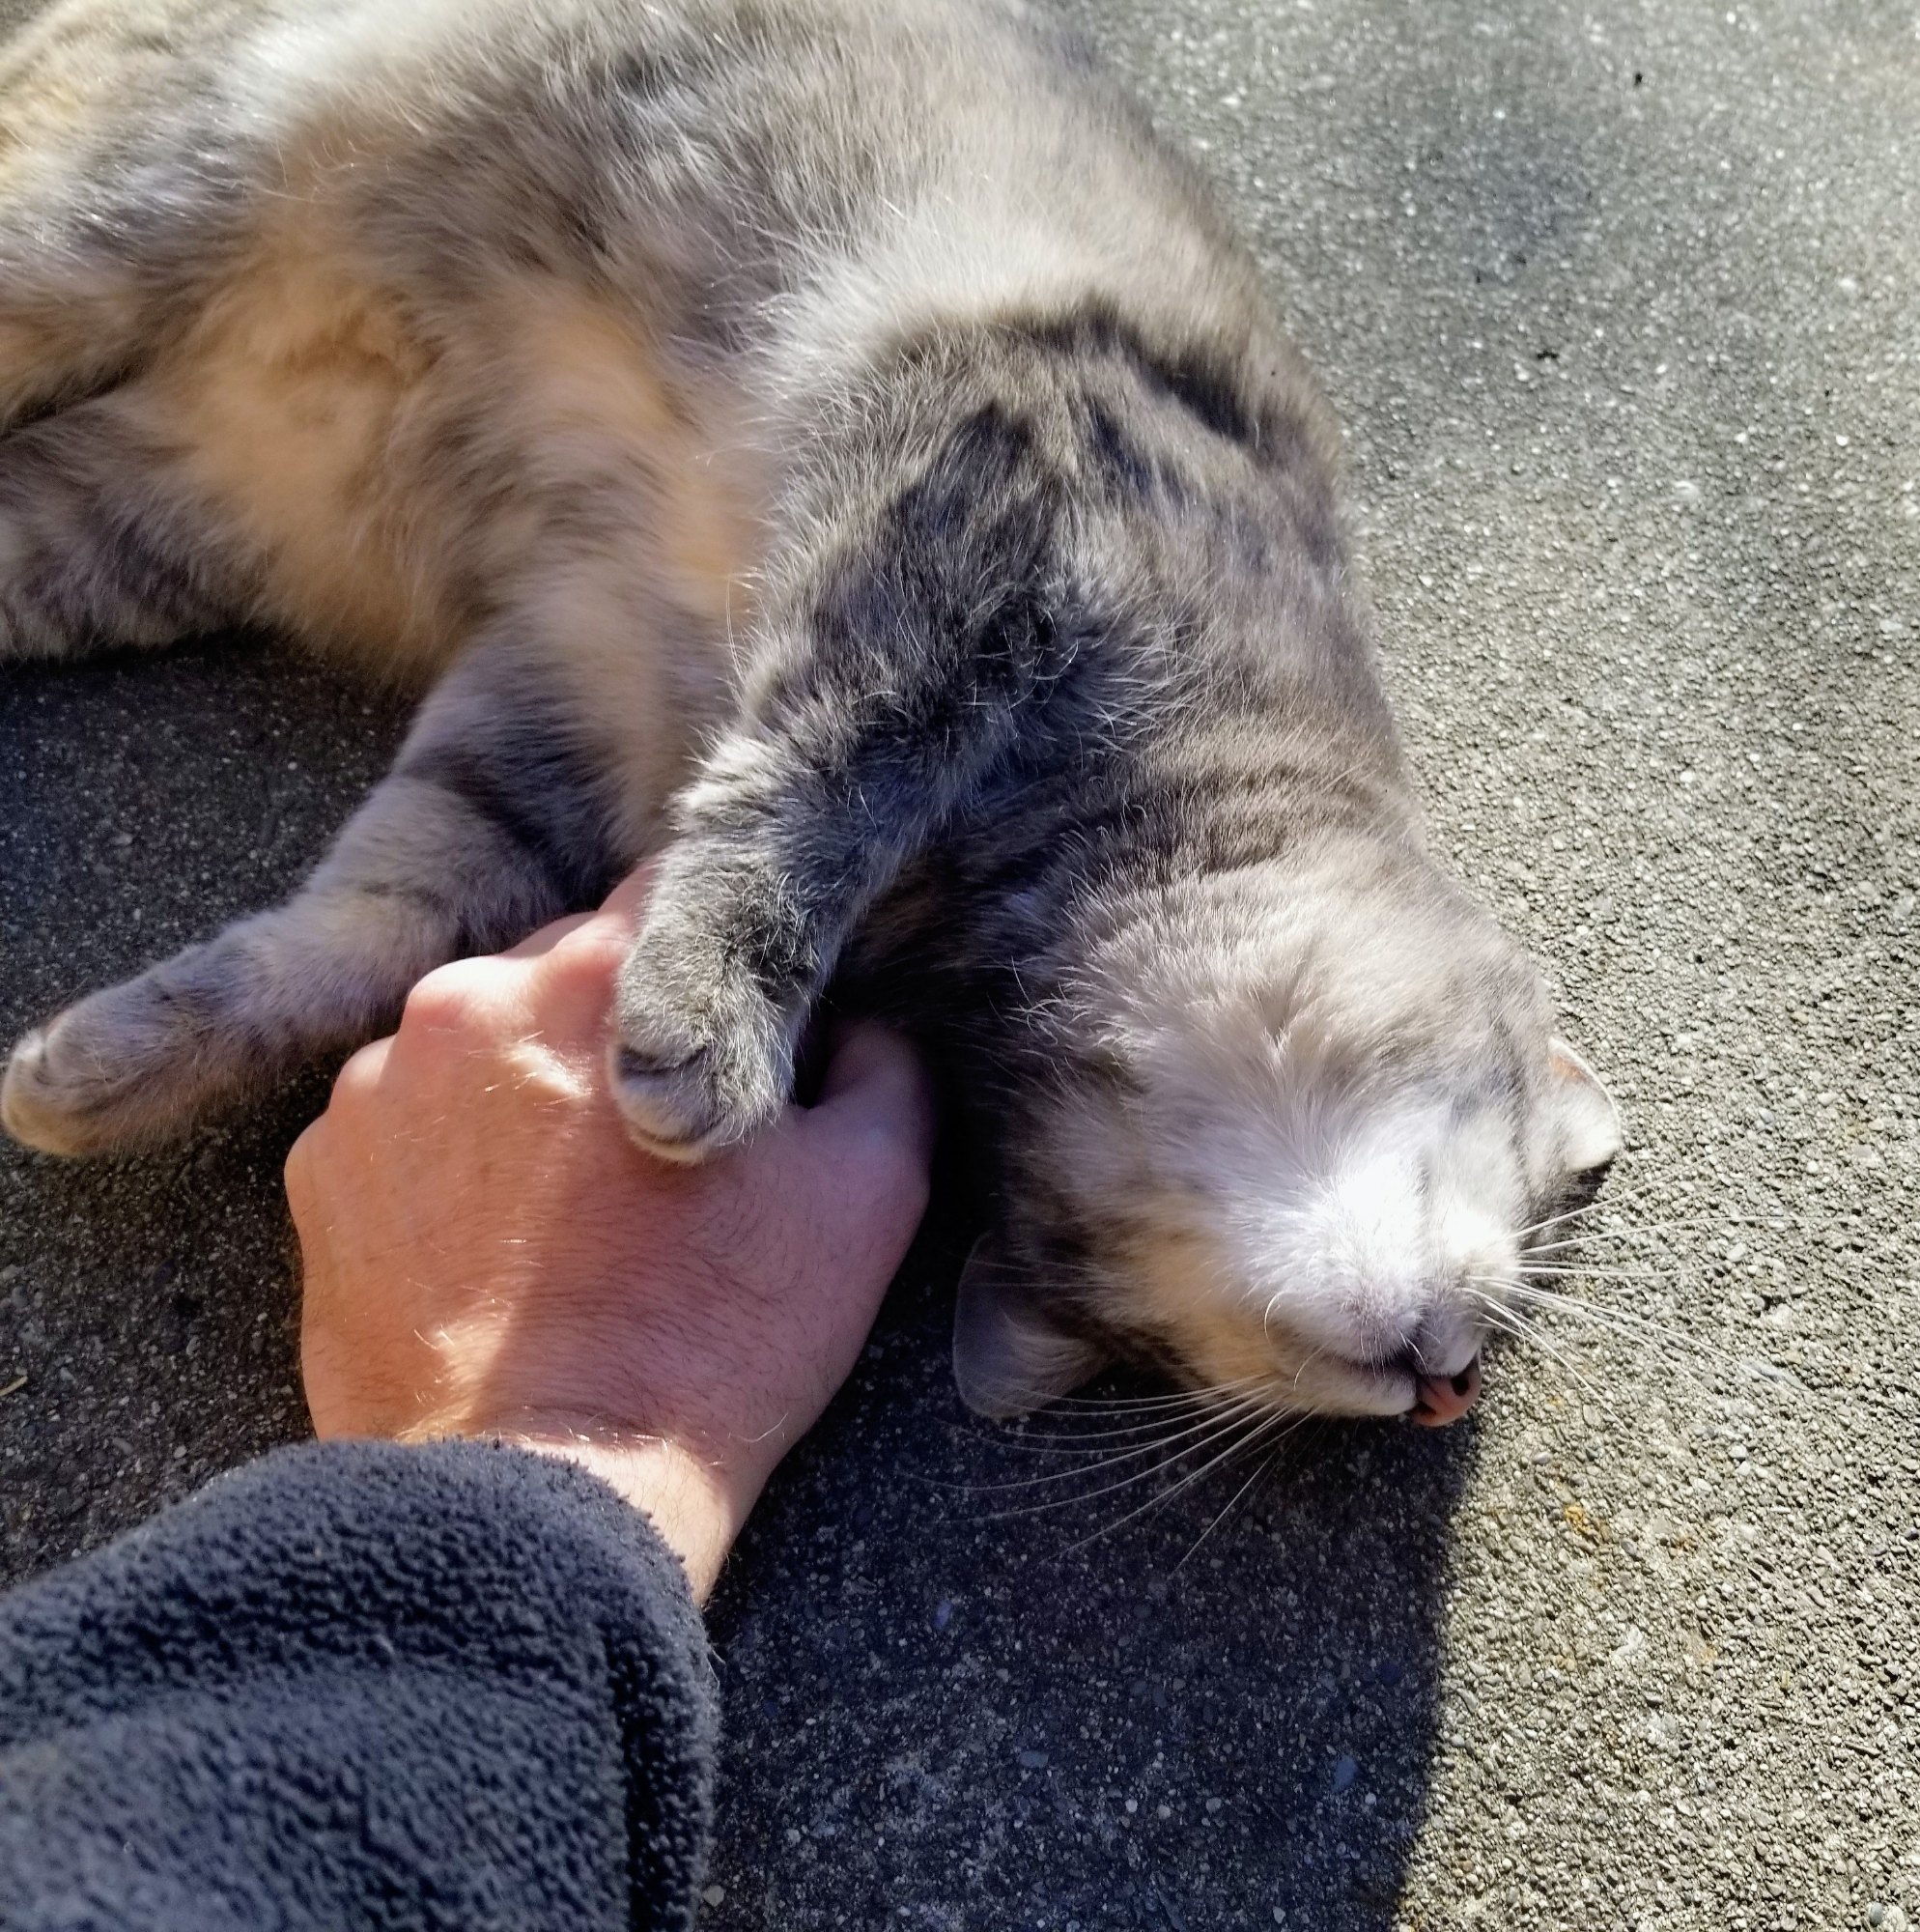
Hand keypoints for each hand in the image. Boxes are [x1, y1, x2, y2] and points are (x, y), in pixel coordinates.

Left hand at [288, 872, 935, 1599]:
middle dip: (618, 1030)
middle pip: (568, 964)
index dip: (716, 953)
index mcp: (612, 975)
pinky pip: (402, 1127)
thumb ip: (886, 1064)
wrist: (543, 1499)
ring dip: (527, 1094)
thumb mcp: (871, 1194)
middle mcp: (476, 997)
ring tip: (575, 1216)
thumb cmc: (717, 1343)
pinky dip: (448, 1163)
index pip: (675, 887)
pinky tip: (499, 1251)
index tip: (734, 1024)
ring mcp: (379, 1085)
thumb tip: (863, 1027)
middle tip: (663, 1145)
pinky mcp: (318, 1171)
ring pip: (480, 1043)